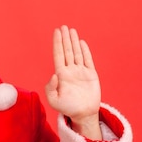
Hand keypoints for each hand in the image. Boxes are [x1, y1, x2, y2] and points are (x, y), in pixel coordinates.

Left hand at [45, 25, 101, 139]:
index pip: (58, 55)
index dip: (57, 43)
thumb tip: (54, 75)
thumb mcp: (54, 101)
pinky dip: (85, 51)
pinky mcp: (91, 75)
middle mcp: (70, 71)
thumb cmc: (67, 109)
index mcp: (61, 75)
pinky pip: (88, 60)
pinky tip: (81, 42)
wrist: (83, 114)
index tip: (56, 32)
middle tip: (63, 26)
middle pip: (67, 51)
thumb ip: (50, 88)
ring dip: (74, 42)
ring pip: (76, 53)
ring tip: (71, 30)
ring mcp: (80, 72)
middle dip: (65, 39)